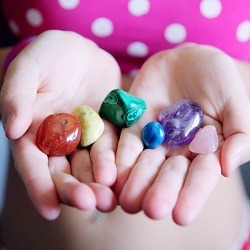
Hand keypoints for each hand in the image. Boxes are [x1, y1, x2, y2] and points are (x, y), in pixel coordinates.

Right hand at [0, 30, 120, 218]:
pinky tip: (124, 175)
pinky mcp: (108, 128)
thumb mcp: (29, 69)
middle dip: (75, 190)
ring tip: (109, 198)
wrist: (81, 51)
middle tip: (89, 203)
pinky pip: (113, 147)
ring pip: (91, 165)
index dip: (40, 188)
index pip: (33, 165)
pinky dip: (118, 161)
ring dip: (99, 183)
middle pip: (65, 172)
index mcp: (35, 132)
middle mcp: (60, 141)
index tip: (49, 210)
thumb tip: (13, 129)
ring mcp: (86, 137)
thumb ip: (16, 96)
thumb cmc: (49, 56)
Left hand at [114, 44, 249, 224]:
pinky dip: (118, 158)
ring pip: (143, 165)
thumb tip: (226, 167)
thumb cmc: (216, 78)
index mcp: (204, 150)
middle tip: (152, 210)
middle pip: (168, 175)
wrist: (186, 59)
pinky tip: (111, 175)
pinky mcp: (133, 127)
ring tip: (128, 200)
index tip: (181, 215)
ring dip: (135, 182)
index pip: (199, 177)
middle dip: (160, 192)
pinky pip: (124, 144)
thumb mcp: (235, 102)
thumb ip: (240, 134)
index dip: (192, 195)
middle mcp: (177, 151)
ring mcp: (153, 140)